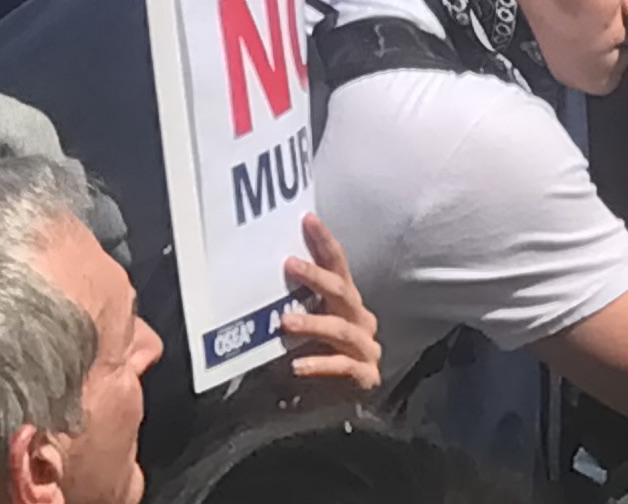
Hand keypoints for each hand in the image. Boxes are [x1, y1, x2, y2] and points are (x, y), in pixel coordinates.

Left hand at [276, 214, 382, 404]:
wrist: (347, 408)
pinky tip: (297, 366)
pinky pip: (343, 366)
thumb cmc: (323, 360)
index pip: (339, 265)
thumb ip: (296, 304)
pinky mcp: (366, 376)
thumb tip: (262, 276)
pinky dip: (319, 364)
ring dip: (312, 323)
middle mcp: (360, 320)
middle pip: (342, 291)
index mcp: (348, 302)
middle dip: (316, 276)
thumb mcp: (309, 327)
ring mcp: (366, 348)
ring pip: (341, 329)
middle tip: (289, 264)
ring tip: (285, 322)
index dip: (324, 241)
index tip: (307, 220)